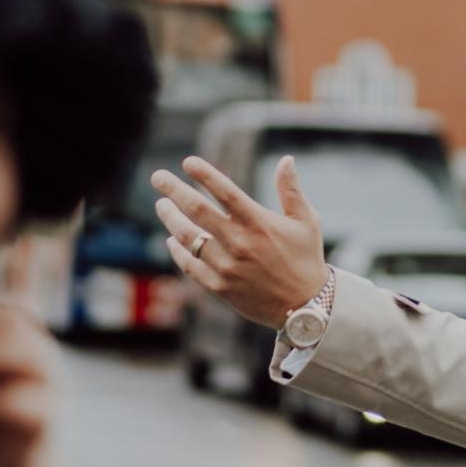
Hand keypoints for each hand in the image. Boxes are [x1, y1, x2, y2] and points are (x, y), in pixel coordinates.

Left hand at [152, 155, 327, 328]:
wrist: (305, 306)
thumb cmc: (306, 258)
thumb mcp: (307, 221)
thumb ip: (291, 190)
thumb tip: (286, 159)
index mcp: (259, 223)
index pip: (225, 192)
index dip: (204, 174)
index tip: (188, 162)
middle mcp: (239, 243)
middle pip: (196, 210)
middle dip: (173, 190)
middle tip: (158, 177)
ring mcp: (226, 266)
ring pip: (187, 237)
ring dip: (170, 218)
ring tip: (162, 205)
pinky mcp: (219, 286)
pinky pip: (189, 265)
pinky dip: (177, 250)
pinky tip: (172, 239)